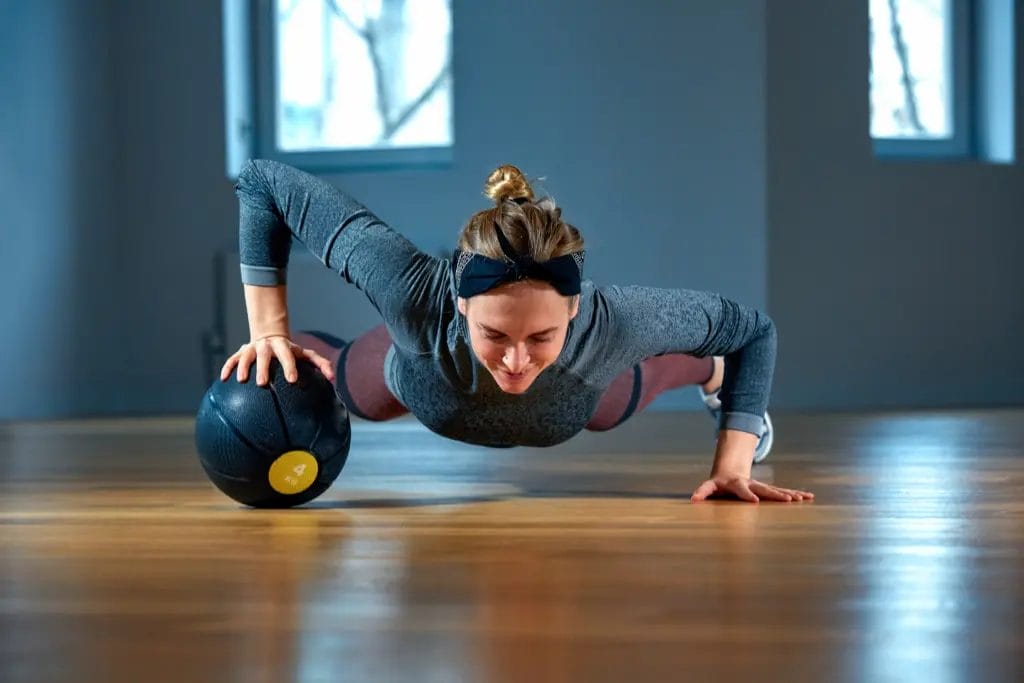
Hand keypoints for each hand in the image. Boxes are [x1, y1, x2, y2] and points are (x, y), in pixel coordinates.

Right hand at [219, 335, 334, 385]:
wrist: (270, 335)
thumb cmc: (291, 351)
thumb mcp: (305, 354)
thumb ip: (320, 363)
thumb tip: (333, 378)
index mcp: (283, 347)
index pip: (287, 356)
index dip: (290, 367)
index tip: (293, 381)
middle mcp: (266, 346)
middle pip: (264, 356)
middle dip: (263, 369)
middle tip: (263, 384)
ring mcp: (252, 348)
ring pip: (245, 356)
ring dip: (242, 367)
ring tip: (242, 380)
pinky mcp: (241, 352)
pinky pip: (232, 359)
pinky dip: (228, 367)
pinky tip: (224, 379)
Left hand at [691, 473, 813, 502]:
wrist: (730, 472)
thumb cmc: (719, 484)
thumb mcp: (709, 486)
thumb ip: (702, 492)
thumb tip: (692, 500)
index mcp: (737, 484)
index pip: (742, 490)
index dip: (747, 495)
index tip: (754, 501)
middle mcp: (752, 484)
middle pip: (764, 489)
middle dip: (776, 495)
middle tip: (789, 500)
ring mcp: (762, 486)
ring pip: (777, 490)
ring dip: (790, 494)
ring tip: (803, 498)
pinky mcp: (769, 490)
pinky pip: (784, 492)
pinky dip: (796, 494)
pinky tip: (809, 497)